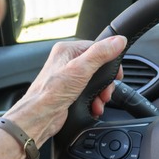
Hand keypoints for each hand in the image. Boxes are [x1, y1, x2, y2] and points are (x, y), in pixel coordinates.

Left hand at [3, 36, 126, 147]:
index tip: (116, 73)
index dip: (109, 61)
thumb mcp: (80, 70)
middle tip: (106, 91)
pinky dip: (95, 101)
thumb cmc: (51, 93)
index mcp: (67, 50)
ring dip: (101, 94)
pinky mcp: (71, 92)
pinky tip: (94, 107)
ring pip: (95, 82)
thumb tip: (118, 41)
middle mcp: (67, 62)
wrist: (39, 117)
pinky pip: (90, 93)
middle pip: (98, 67)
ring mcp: (69, 78)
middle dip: (105, 82)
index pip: (97, 48)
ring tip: (100, 101)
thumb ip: (100, 54)